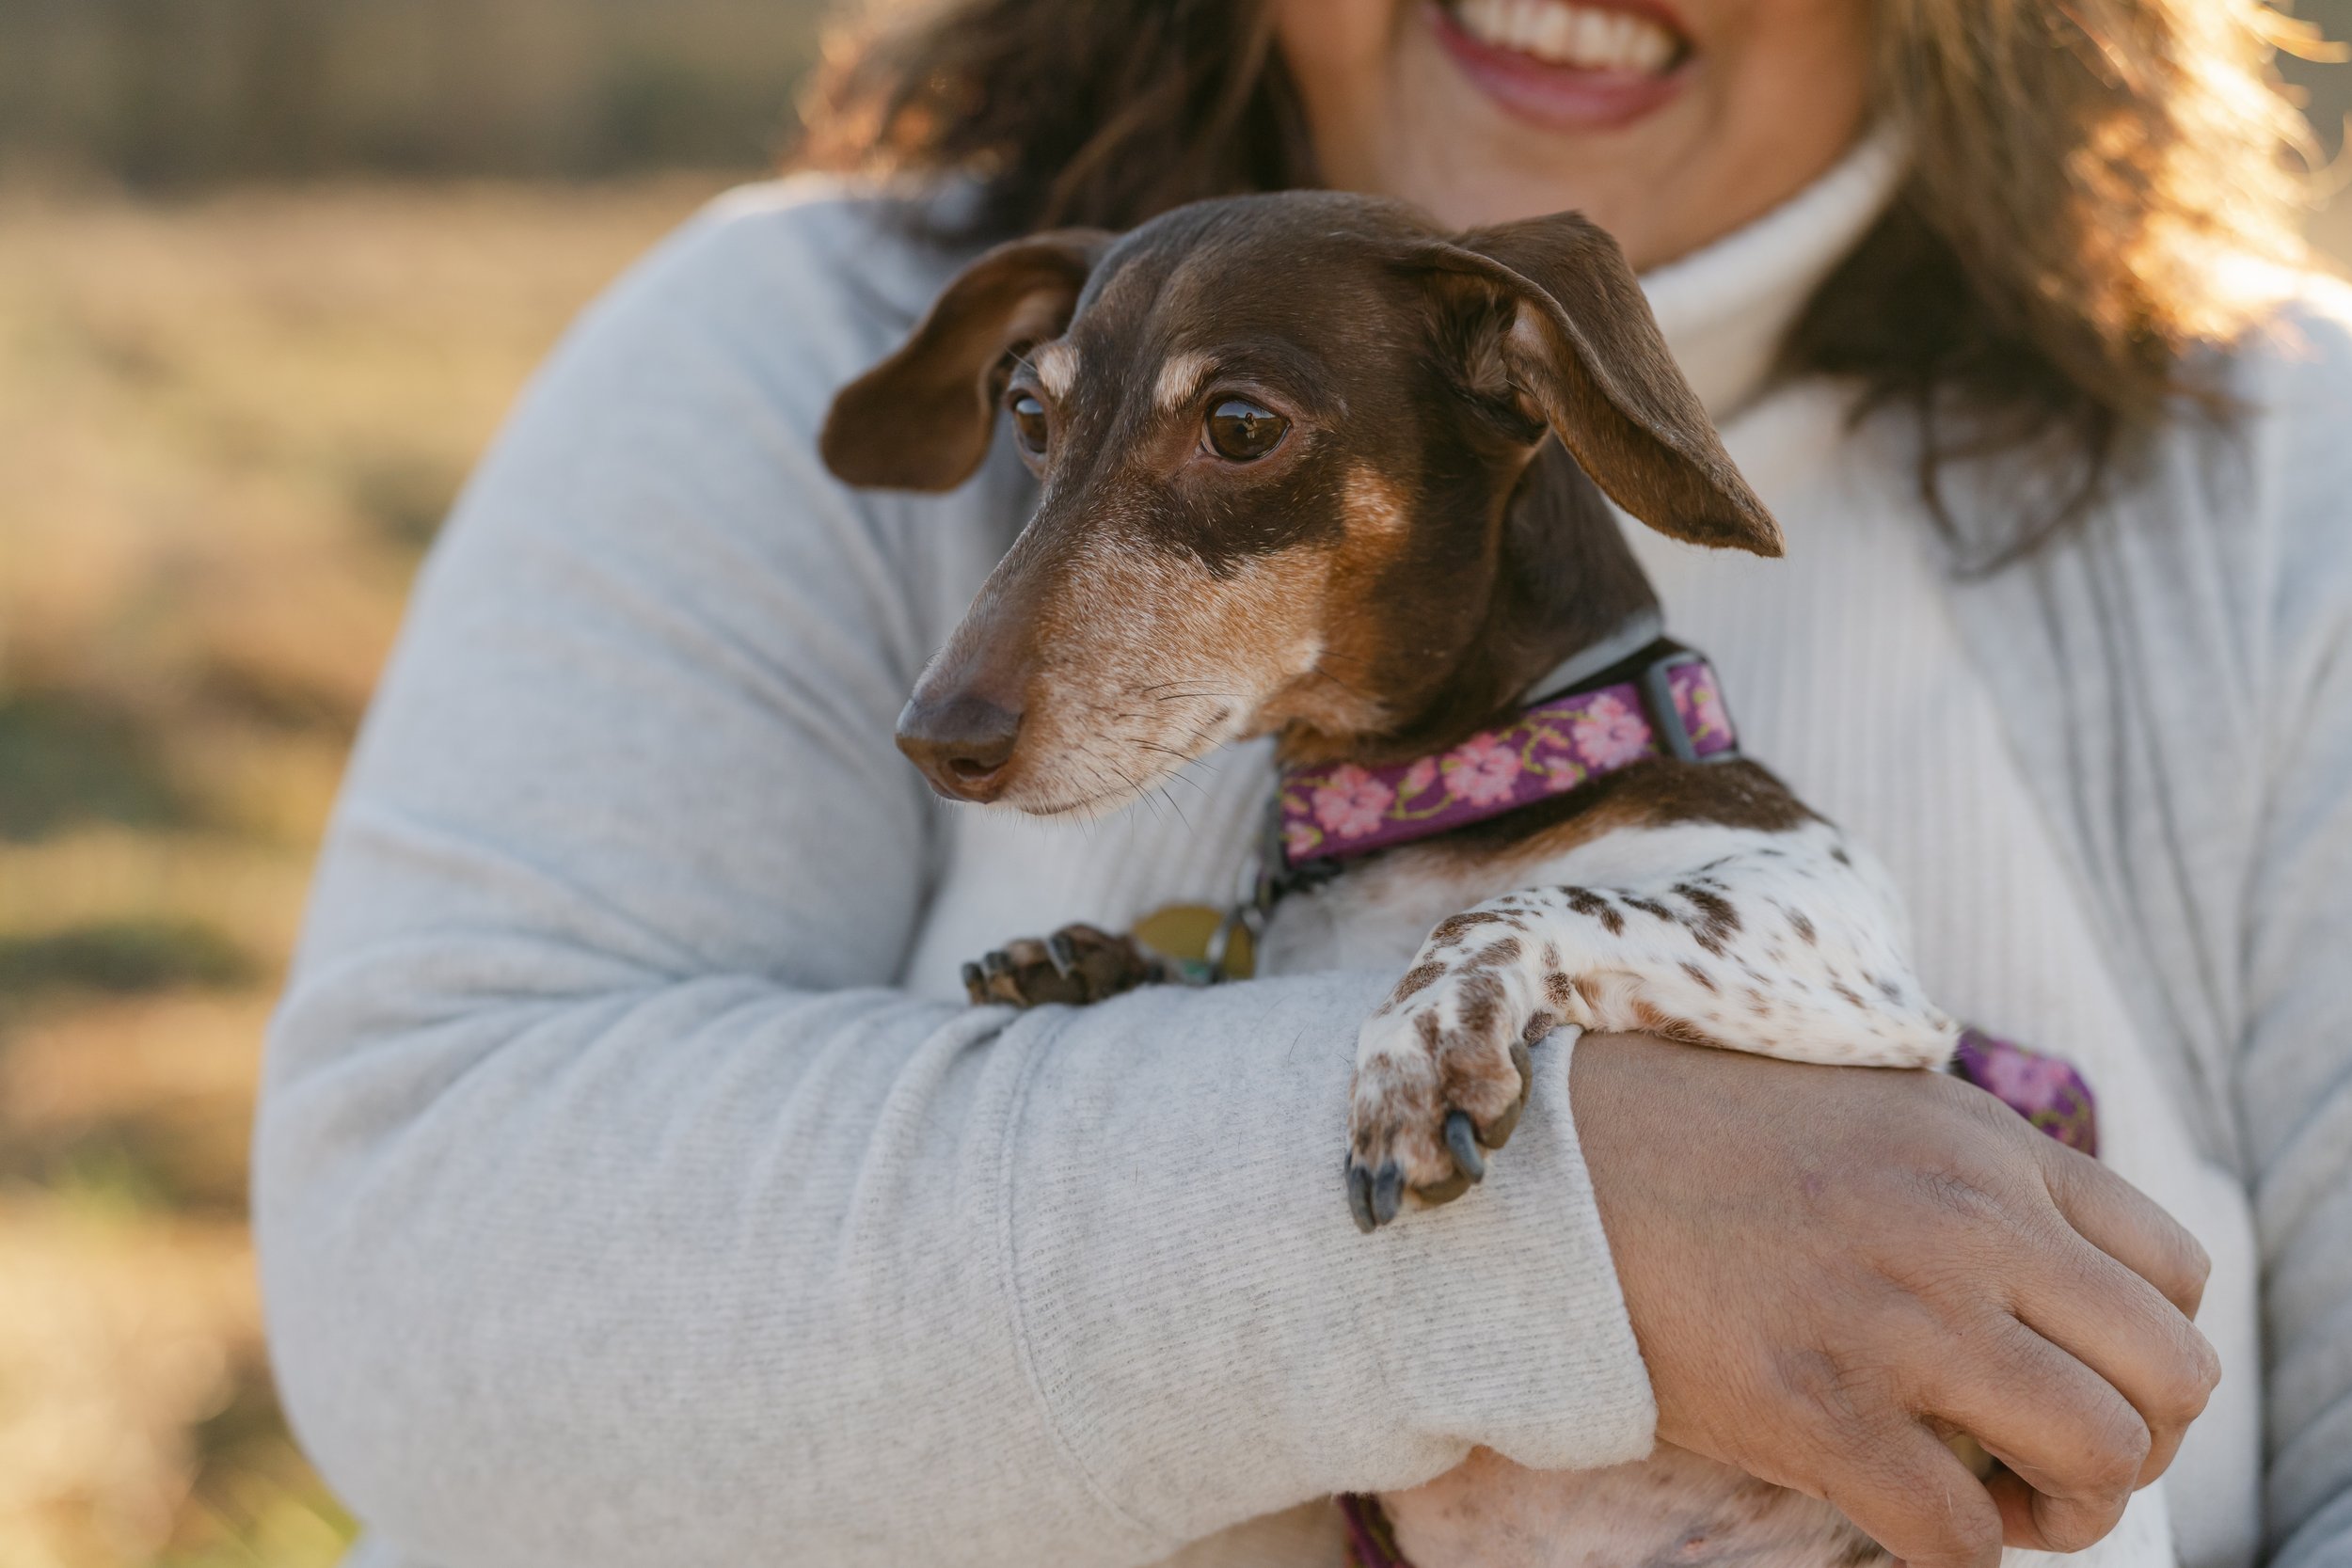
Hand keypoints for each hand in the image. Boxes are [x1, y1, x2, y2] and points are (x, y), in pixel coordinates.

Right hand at [1571, 1032, 2218, 1567]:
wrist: (1554, 1170)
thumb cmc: (1701, 1144)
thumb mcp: (1872, 1109)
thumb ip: (1979, 1176)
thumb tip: (2060, 1280)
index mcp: (1985, 1147)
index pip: (2177, 1273)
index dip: (2151, 1350)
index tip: (2084, 1375)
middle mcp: (1968, 1226)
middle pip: (2173, 1378)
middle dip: (2140, 1444)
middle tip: (2057, 1458)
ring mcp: (1898, 1321)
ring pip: (2101, 1461)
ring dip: (2068, 1510)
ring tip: (1998, 1498)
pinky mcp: (1818, 1413)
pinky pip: (1964, 1537)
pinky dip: (1963, 1552)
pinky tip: (1912, 1513)